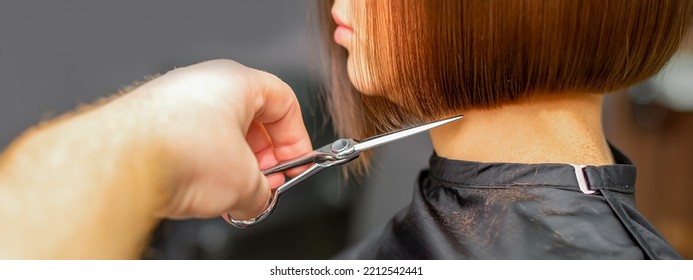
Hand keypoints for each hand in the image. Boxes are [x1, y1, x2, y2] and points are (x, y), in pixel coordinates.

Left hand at [125, 59, 312, 219]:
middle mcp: (202, 84)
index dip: (296, 138)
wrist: (120, 162)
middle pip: (248, 120)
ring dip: (229, 168)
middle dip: (260, 159)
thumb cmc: (181, 152)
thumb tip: (258, 200)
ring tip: (230, 197)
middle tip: (263, 185)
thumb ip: (263, 192)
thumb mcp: (245, 182)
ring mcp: (170, 101)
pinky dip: (198, 168)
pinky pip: (185, 144)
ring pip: (215, 135)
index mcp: (236, 81)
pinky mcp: (145, 123)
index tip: (296, 164)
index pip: (283, 102)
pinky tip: (198, 193)